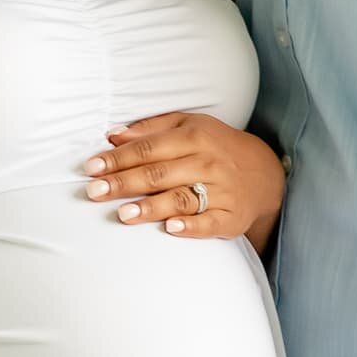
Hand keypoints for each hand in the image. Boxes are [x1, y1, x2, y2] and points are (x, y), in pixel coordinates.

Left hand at [83, 112, 285, 244]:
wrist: (265, 173)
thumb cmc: (215, 146)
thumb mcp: (188, 126)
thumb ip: (150, 129)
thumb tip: (113, 135)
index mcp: (194, 137)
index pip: (149, 148)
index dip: (118, 158)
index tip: (92, 168)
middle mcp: (207, 162)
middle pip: (160, 173)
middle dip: (125, 182)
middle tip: (95, 191)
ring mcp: (221, 191)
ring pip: (182, 198)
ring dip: (152, 207)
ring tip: (123, 214)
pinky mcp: (231, 217)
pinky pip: (210, 223)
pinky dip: (191, 226)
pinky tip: (171, 229)